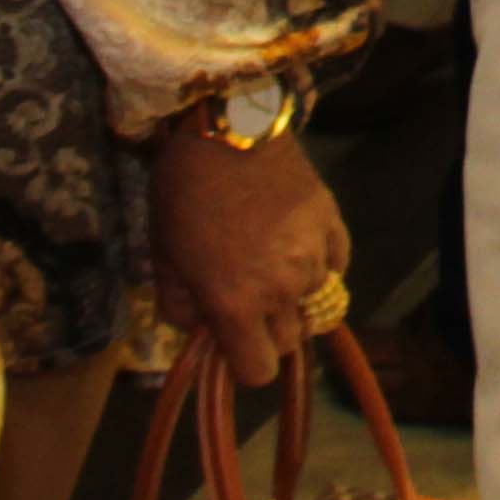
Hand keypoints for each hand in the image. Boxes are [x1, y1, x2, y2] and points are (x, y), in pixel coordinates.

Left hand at [148, 123, 346, 385]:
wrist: (225, 127)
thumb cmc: (183, 194)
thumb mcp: (163, 257)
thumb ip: (181, 308)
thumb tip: (202, 328)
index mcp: (235, 304)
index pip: (257, 371)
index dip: (243, 362)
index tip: (231, 340)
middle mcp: (282, 289)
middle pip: (289, 342)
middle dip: (267, 331)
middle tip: (247, 300)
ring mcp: (313, 257)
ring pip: (315, 304)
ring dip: (294, 295)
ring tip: (270, 263)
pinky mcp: (333, 224)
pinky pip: (336, 266)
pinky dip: (320, 265)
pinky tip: (297, 246)